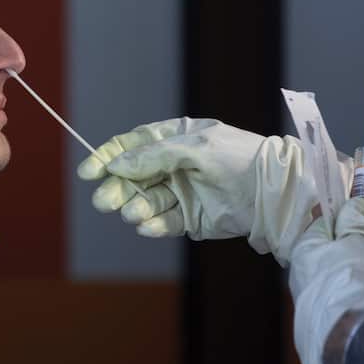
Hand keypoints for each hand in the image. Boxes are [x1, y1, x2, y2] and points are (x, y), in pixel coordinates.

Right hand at [77, 116, 363, 267]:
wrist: (275, 190)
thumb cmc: (239, 157)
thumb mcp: (195, 147)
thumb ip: (154, 155)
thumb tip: (117, 164)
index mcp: (176, 138)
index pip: (133, 145)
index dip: (109, 155)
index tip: (88, 170)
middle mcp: (175, 165)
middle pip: (134, 176)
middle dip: (117, 187)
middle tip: (105, 200)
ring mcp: (182, 192)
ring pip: (146, 201)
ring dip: (135, 207)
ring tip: (133, 213)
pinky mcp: (191, 218)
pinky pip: (163, 222)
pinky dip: (152, 224)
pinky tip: (146, 225)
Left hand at [289, 198, 363, 363]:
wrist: (351, 340)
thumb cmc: (350, 279)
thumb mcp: (356, 241)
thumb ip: (355, 221)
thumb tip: (353, 205)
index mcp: (304, 252)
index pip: (325, 225)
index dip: (355, 219)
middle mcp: (305, 277)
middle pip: (340, 252)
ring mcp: (316, 303)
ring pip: (350, 277)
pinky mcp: (330, 326)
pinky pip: (353, 301)